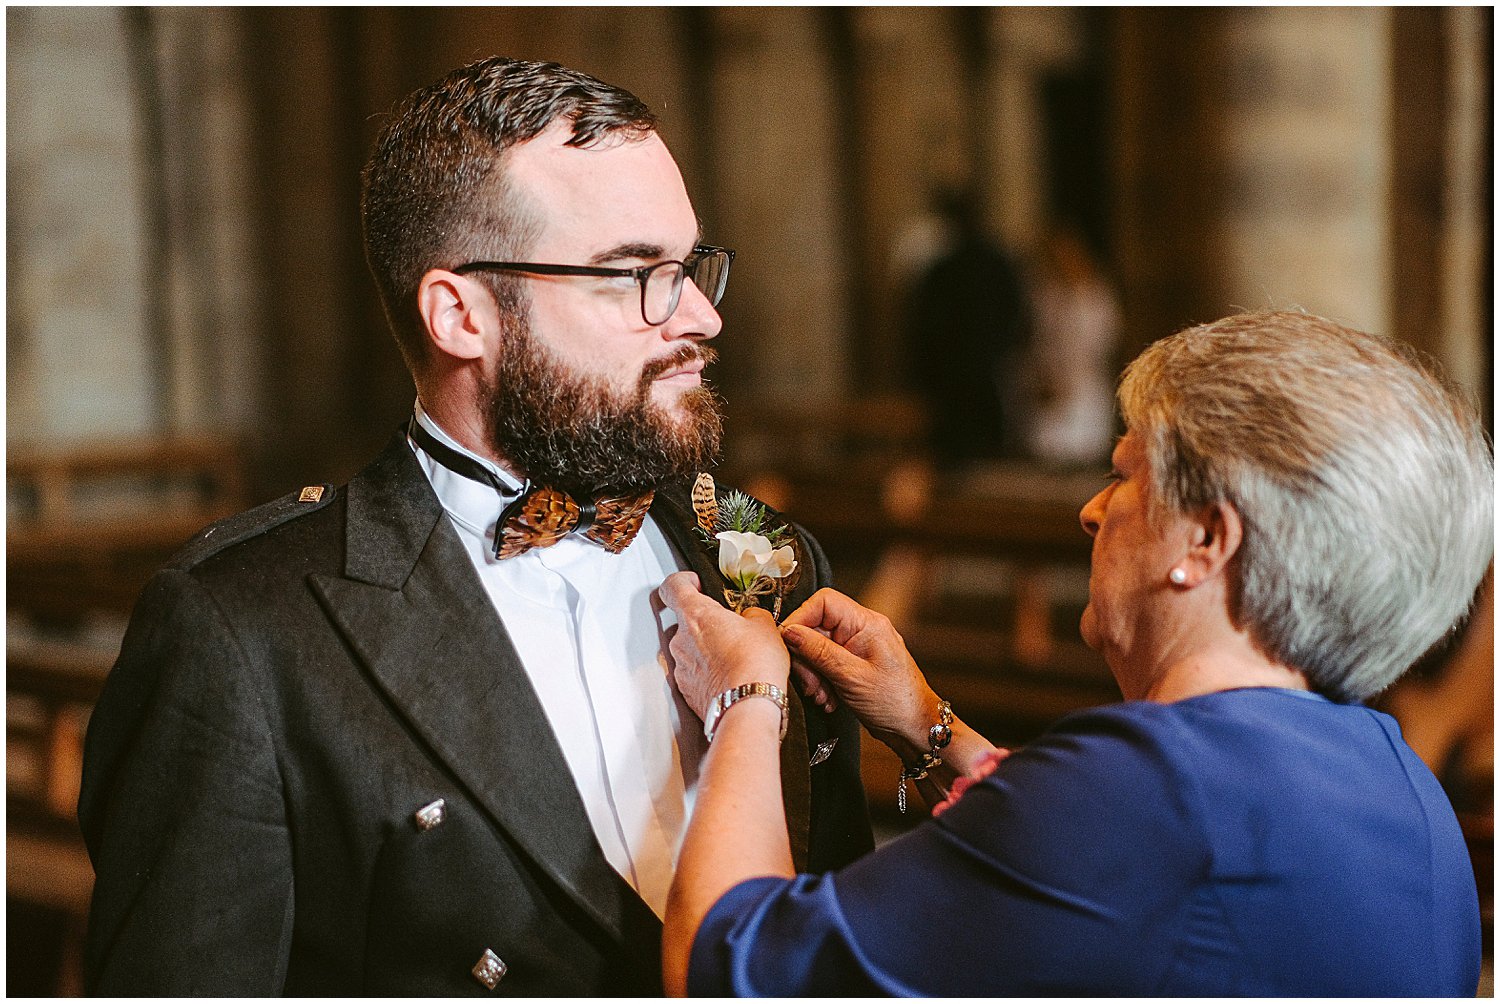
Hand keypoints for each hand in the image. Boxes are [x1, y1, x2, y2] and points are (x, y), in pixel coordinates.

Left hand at [658, 571, 790, 723]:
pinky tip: (728, 677)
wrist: (747, 707)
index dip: (682, 581)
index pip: (673, 586)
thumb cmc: (754, 664)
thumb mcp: (764, 625)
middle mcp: (681, 640)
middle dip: (705, 624)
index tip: (694, 583)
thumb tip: (749, 618)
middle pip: (684, 621)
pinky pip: (693, 674)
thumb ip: (751, 614)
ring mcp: (681, 667)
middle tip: (729, 629)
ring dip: (706, 650)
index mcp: (696, 614)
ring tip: (733, 658)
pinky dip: (707, 673)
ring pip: (689, 650)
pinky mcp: (686, 691)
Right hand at [781, 588, 941, 761]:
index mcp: (866, 623)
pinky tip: (828, 699)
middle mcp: (861, 630)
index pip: (823, 602)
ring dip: (813, 674)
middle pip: (815, 627)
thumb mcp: (851, 676)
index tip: (788, 643)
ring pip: (816, 648)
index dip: (800, 619)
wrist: (915, 727)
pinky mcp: (852, 665)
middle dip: (806, 657)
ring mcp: (856, 648)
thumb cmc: (896, 702)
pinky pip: (825, 664)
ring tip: (821, 696)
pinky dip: (821, 682)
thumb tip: (790, 632)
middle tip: (809, 683)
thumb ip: (819, 651)